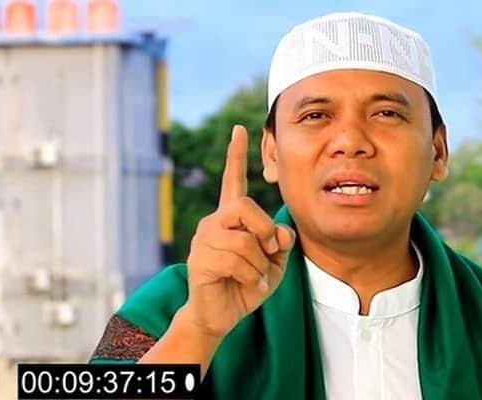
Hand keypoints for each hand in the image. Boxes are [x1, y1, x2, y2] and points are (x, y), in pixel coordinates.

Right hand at [182, 125, 294, 338]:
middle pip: (245, 207)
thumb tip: (280, 232)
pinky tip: (246, 284)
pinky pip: (236, 259)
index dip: (236, 155)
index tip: (240, 129)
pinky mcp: (200, 260)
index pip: (232, 180)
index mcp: (232, 218)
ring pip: (244, 239)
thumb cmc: (248, 284)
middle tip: (270, 252)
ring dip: (260, 263)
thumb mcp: (275, 262)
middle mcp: (214, 223)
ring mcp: (204, 240)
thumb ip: (281, 242)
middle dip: (265, 230)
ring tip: (254, 276)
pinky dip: (251, 276)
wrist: (222, 315)